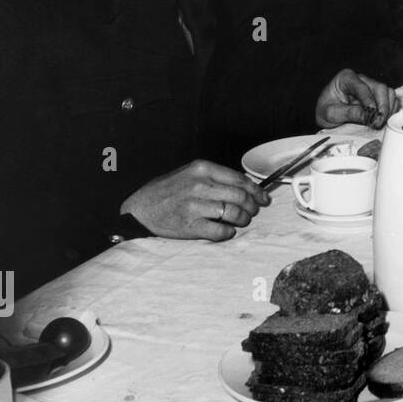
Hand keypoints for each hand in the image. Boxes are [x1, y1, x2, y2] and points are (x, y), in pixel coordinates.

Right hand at [121, 160, 268, 240]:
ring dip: (243, 219)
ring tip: (241, 221)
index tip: (263, 197)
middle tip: (252, 211)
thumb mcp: (189, 173)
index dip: (256, 190)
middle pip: (240, 197)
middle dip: (252, 206)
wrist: (139, 209)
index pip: (240, 179)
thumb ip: (214, 177)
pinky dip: (229, 232)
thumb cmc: (166, 191)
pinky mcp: (190, 226)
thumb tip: (244, 185)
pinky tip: (227, 230)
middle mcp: (200, 185)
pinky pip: (221, 231)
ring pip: (234, 213)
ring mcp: (195, 206)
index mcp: (202, 169)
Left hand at [315, 68, 397, 129]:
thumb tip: (368, 115)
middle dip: (382, 106)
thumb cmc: (326, 110)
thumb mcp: (331, 113)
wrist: (326, 114)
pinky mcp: (377, 96)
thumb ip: (349, 113)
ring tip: (379, 123)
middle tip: (378, 122)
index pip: (362, 87)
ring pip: (388, 93)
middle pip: (380, 88)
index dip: (369, 101)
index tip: (372, 115)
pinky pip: (390, 100)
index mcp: (346, 78)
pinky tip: (382, 120)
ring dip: (388, 109)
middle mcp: (361, 79)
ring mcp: (371, 87)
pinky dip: (390, 111)